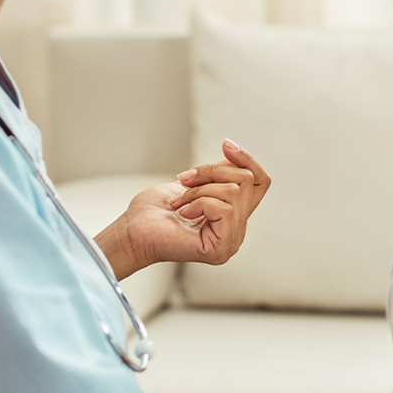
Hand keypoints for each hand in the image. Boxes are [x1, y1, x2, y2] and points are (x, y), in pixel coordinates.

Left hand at [103, 140, 271, 273]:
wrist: (132, 231)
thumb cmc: (154, 211)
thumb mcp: (192, 182)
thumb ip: (218, 175)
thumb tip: (233, 153)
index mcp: (232, 216)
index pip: (261, 183)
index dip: (247, 159)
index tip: (225, 145)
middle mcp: (237, 231)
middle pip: (246, 181)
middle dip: (211, 172)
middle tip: (183, 179)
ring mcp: (231, 241)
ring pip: (234, 193)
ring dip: (199, 190)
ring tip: (180, 202)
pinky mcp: (222, 247)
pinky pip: (224, 209)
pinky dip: (199, 203)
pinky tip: (184, 213)